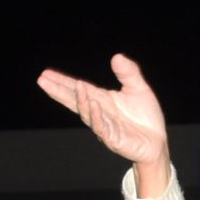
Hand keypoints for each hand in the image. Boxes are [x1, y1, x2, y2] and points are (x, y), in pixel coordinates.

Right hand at [37, 54, 169, 195]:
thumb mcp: (138, 88)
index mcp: (101, 99)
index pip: (77, 88)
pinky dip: (97, 116)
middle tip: (42, 81)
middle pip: (74, 100)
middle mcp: (98, 112)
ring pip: (87, 113)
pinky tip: (93, 104)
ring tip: (77, 85)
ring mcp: (104, 126)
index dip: (62, 82)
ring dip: (81, 100)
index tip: (46, 74)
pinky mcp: (114, 139)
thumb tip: (116, 57)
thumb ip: (128, 73)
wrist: (157, 142)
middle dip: (59, 91)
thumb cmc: (145, 117)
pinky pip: (103, 127)